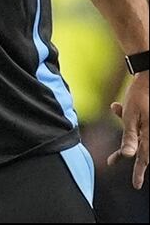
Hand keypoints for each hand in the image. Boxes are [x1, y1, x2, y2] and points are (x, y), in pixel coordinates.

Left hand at [107, 72, 147, 189]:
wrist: (149, 76)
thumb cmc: (140, 96)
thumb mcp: (131, 116)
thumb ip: (130, 136)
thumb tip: (128, 156)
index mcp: (149, 134)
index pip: (143, 158)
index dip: (139, 172)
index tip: (136, 185)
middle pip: (141, 148)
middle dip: (128, 152)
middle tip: (114, 160)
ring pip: (138, 135)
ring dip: (127, 130)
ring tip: (118, 112)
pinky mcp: (148, 119)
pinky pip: (139, 126)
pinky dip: (127, 118)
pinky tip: (118, 107)